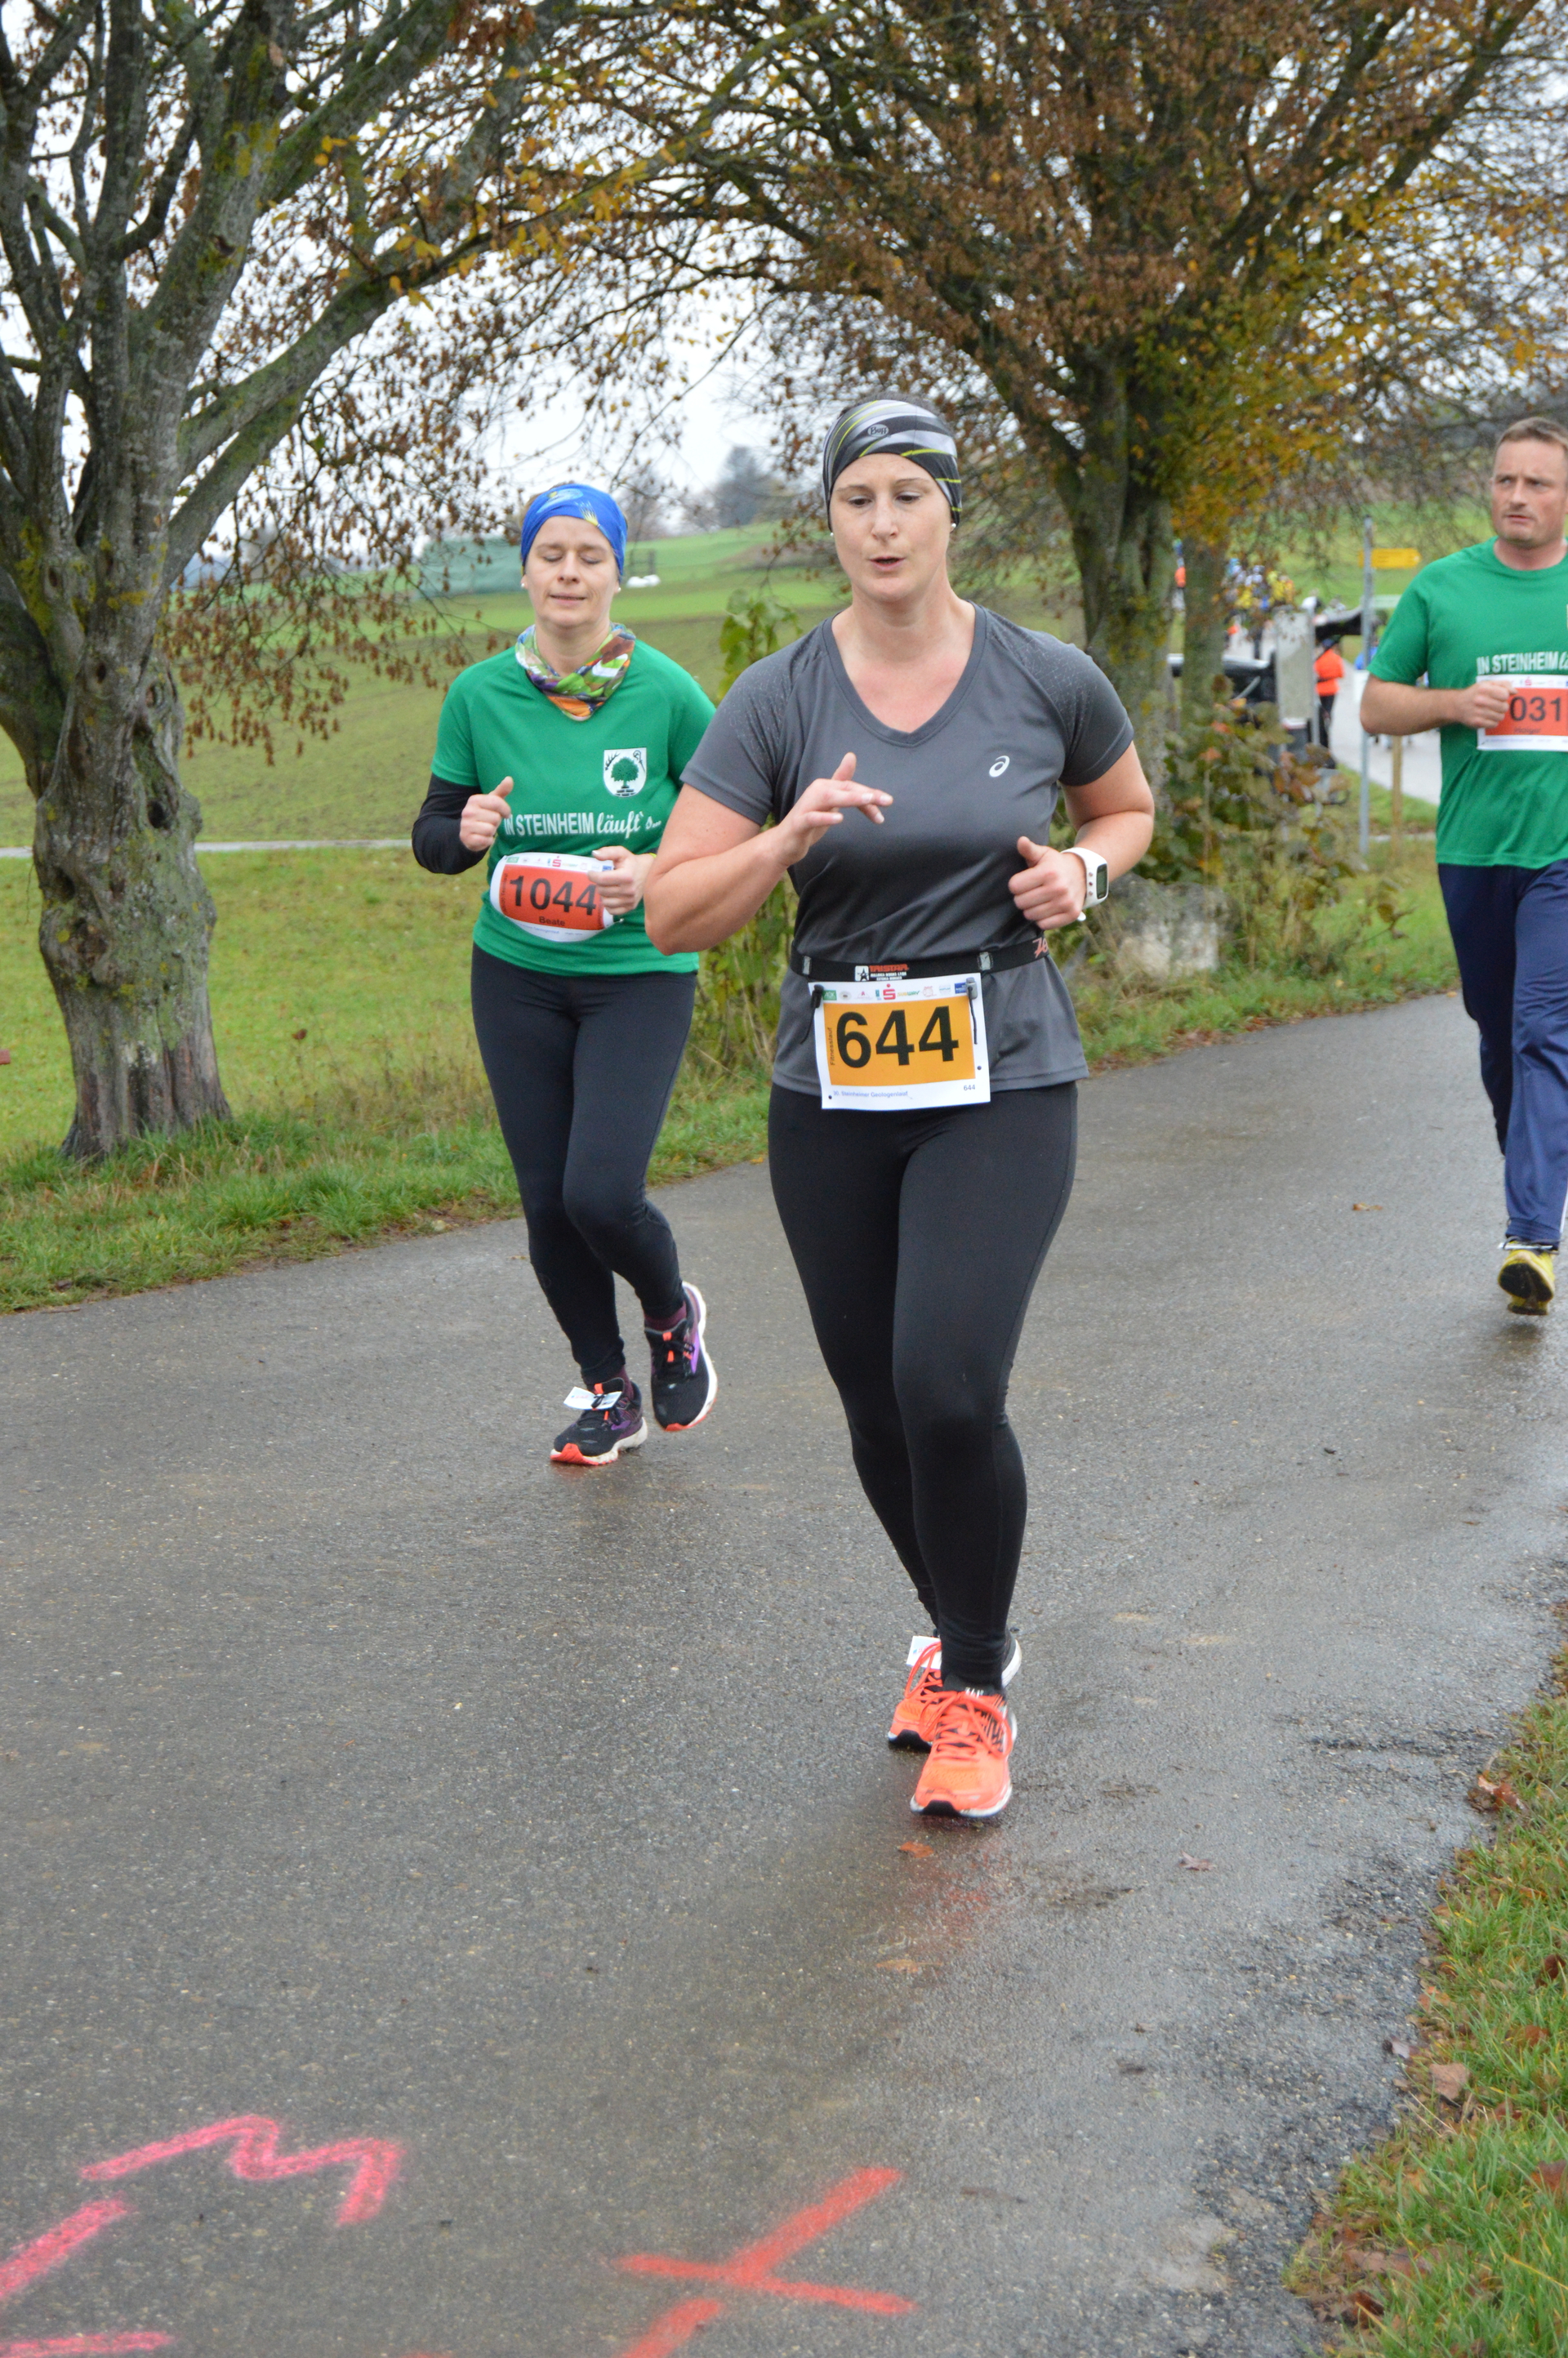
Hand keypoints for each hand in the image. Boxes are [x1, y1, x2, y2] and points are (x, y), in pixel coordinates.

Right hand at [460, 779, 513, 850]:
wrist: (468, 834)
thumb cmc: (484, 815)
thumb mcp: (492, 802)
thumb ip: (501, 791)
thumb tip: (510, 778)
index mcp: (474, 800)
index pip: (497, 802)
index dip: (505, 809)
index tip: (505, 813)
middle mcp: (468, 811)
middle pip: (496, 818)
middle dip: (496, 822)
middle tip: (489, 822)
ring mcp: (466, 825)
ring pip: (491, 829)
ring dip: (492, 832)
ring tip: (485, 829)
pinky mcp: (467, 838)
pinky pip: (487, 840)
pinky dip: (488, 841)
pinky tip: (482, 837)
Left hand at [591, 844, 652, 914]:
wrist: (648, 872)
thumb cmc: (631, 862)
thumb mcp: (621, 853)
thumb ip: (608, 852)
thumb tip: (594, 854)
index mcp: (626, 876)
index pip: (601, 879)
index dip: (592, 876)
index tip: (591, 873)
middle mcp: (629, 890)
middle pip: (601, 890)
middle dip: (600, 883)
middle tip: (604, 879)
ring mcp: (630, 900)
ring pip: (605, 902)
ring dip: (603, 894)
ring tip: (608, 887)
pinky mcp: (630, 907)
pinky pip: (611, 910)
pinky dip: (608, 904)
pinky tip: (612, 896)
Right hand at [774, 754, 892, 864]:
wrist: (785, 842)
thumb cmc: (809, 821)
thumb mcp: (829, 802)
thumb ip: (841, 782)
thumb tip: (851, 756)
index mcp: (825, 787)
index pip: (852, 787)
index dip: (870, 795)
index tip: (886, 804)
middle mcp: (816, 791)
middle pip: (844, 788)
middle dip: (866, 794)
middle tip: (888, 801)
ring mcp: (807, 807)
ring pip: (830, 798)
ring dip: (850, 799)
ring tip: (868, 800)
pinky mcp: (799, 823)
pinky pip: (812, 818)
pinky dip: (825, 818)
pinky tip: (839, 819)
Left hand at [1009, 836, 1088, 930]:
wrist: (1083, 874)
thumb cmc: (1056, 865)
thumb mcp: (1043, 854)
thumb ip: (1029, 849)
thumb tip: (1020, 840)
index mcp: (1048, 872)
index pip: (1014, 886)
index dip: (1016, 884)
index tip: (1023, 882)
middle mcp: (1058, 888)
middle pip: (1020, 902)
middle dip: (1021, 897)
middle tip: (1030, 892)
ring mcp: (1066, 903)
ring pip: (1030, 915)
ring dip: (1030, 909)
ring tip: (1037, 900)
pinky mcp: (1071, 914)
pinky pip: (1043, 925)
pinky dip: (1042, 919)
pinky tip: (1046, 909)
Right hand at [1448, 678, 1513, 730]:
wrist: (1456, 705)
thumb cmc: (1475, 693)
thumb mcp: (1487, 684)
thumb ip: (1503, 684)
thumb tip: (1515, 692)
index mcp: (1484, 688)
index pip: (1505, 695)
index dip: (1504, 696)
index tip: (1499, 696)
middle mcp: (1480, 700)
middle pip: (1504, 707)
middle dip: (1502, 706)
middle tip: (1496, 705)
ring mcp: (1478, 712)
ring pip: (1500, 717)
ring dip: (1498, 715)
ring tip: (1491, 711)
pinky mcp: (1476, 722)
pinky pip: (1494, 724)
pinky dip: (1493, 722)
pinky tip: (1487, 717)